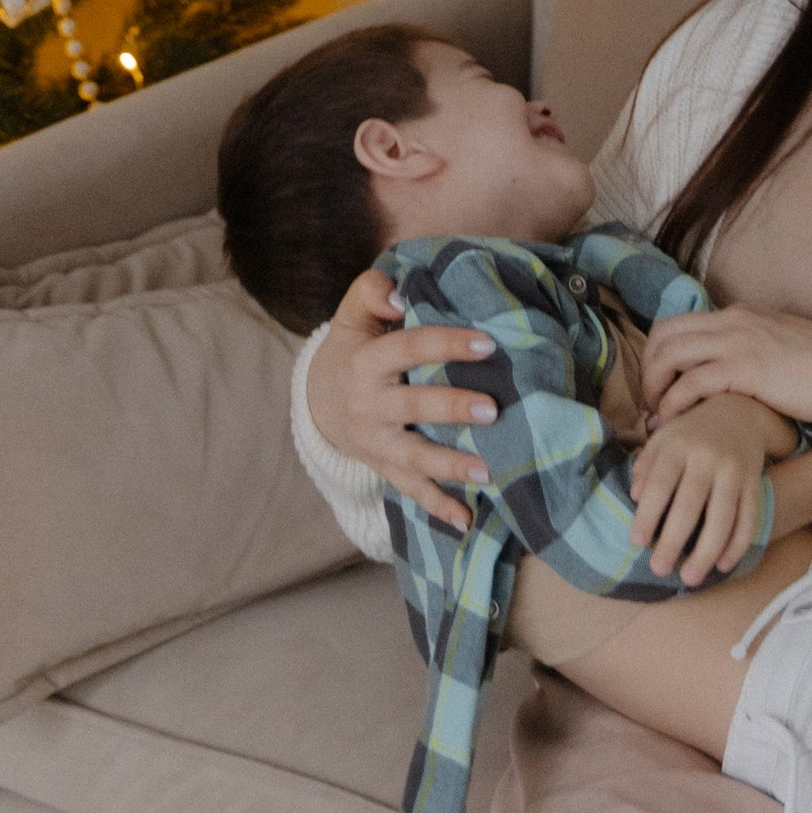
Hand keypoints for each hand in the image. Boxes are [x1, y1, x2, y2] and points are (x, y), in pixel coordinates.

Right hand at [309, 268, 495, 531]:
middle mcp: (369, 407)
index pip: (407, 349)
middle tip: (493, 409)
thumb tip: (399, 295)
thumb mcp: (351, 315)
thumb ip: (370, 292)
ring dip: (450, 466)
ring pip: (414, 458)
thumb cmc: (352, 347)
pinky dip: (438, 508)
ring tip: (487, 472)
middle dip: (452, 409)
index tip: (487, 343)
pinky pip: (411, 491)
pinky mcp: (385, 470)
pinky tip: (467, 520)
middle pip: (414, 407)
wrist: (318, 402)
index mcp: (365, 363)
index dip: (445, 344)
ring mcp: (376, 444)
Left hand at [628, 396, 779, 584]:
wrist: (739, 413)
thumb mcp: (663, 438)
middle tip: (659, 569)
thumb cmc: (691, 433)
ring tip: (690, 578)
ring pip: (723, 517)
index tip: (636, 542)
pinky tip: (723, 565)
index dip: (648, 514)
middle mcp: (708, 457)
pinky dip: (738, 546)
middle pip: (691, 504)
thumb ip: (646, 465)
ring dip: (707, 552)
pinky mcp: (754, 484)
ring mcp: (735, 471)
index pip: (661, 483)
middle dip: (673, 541)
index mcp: (679, 445)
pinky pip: (748, 519)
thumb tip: (635, 496)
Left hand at [639, 303, 811, 430]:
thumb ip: (753, 355)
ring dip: (654, 387)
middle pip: (664, 335)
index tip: (659, 388)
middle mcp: (732, 321)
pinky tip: (675, 423)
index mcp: (739, 315)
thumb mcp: (780, 350)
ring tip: (659, 418)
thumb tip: (733, 381)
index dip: (659, 356)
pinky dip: (674, 404)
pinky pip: (691, 383)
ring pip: (669, 355)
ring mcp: (737, 341)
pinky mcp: (744, 368)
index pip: (679, 325)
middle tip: (652, 405)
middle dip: (648, 370)